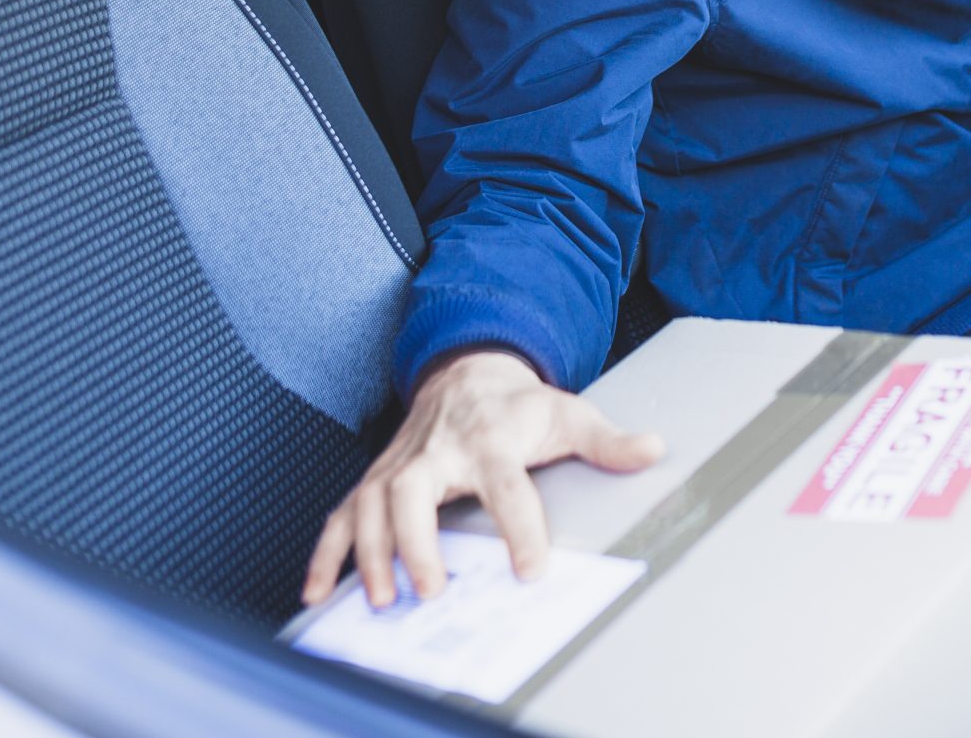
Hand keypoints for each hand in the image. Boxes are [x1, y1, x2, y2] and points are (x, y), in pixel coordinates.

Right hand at [301, 349, 663, 608]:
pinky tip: (317, 592)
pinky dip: (327, 553)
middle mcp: (439, 450)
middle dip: (416, 539)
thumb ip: (606, 441)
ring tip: (381, 599)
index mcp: (491, 438)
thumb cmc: (520, 405)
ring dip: (370, 552)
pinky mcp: (377, 478)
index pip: (505, 483)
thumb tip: (653, 449)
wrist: (467, 371)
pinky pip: (343, 514)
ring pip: (372, 502)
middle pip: (415, 489)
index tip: (530, 568)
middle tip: (432, 588)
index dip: (519, 526)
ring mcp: (401, 463)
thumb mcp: (569, 413)